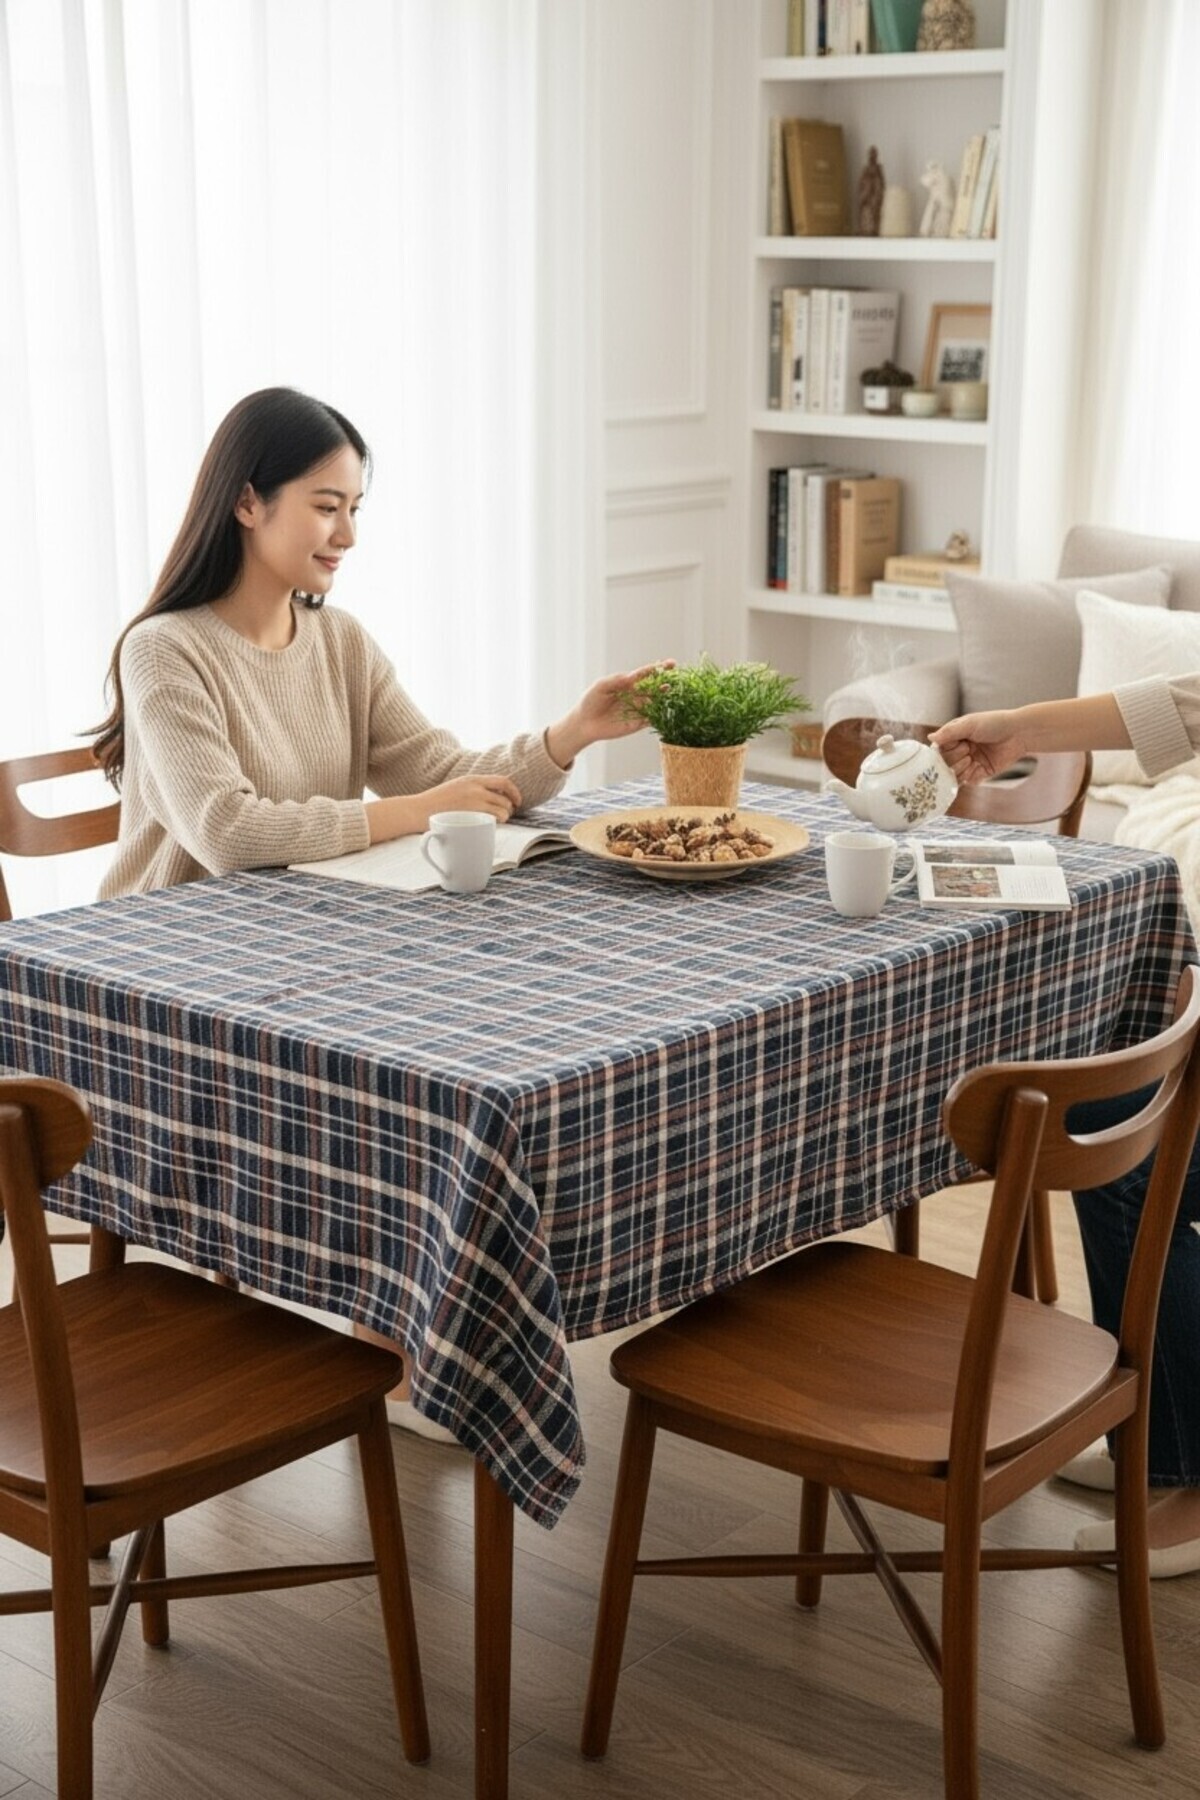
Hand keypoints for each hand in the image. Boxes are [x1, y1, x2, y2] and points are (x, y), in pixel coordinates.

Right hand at [366, 775, 521, 842]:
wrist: (416, 810)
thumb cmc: (434, 803)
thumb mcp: (456, 787)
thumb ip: (473, 789)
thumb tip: (492, 797)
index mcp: (472, 779)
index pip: (503, 781)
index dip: (514, 792)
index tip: (517, 801)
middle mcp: (475, 787)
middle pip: (505, 798)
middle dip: (509, 808)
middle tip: (504, 816)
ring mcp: (473, 801)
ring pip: (503, 810)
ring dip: (504, 818)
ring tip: (495, 822)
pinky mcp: (470, 815)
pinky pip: (493, 820)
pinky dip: (495, 824)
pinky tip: (487, 827)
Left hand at [545, 661, 674, 766]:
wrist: (584, 723)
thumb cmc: (590, 701)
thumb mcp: (600, 686)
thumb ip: (615, 680)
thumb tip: (631, 677)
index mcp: (627, 684)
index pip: (645, 674)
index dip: (657, 668)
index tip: (669, 663)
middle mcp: (635, 695)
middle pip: (653, 687)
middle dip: (664, 681)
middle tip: (673, 677)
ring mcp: (637, 709)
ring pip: (654, 702)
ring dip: (662, 697)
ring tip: (667, 690)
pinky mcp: (637, 724)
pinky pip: (650, 719)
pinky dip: (657, 715)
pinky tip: (662, 709)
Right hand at [931, 711, 1027, 782]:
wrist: (1019, 733)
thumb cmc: (994, 723)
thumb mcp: (969, 724)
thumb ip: (949, 732)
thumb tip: (930, 738)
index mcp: (955, 737)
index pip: (939, 750)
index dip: (944, 750)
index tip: (955, 745)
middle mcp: (961, 750)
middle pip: (945, 764)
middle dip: (955, 758)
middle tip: (968, 749)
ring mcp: (970, 762)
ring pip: (955, 775)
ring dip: (961, 769)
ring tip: (972, 759)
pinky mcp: (981, 773)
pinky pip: (968, 781)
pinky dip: (971, 776)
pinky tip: (978, 767)